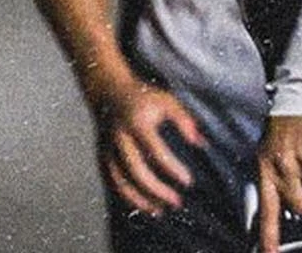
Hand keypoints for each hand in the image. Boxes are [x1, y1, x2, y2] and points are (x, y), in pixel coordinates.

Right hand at [90, 79, 203, 215]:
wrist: (107, 91)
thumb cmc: (143, 98)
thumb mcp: (166, 100)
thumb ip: (184, 119)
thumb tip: (199, 143)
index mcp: (136, 122)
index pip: (155, 150)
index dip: (172, 167)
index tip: (189, 181)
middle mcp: (119, 137)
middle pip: (136, 170)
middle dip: (156, 189)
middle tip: (177, 202)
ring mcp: (108, 148)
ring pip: (120, 180)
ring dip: (140, 199)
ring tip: (160, 210)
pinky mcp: (102, 156)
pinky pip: (112, 182)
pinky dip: (127, 197)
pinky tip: (145, 205)